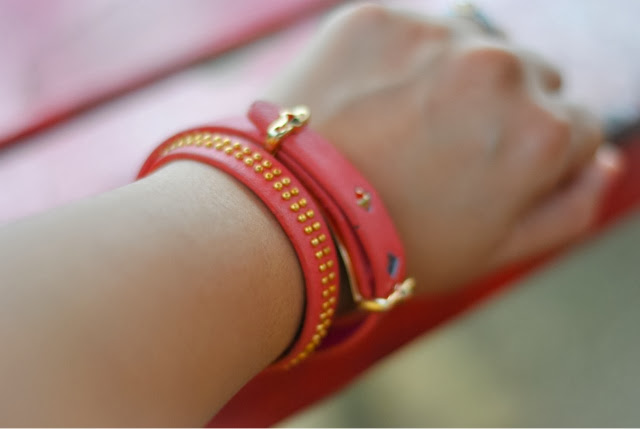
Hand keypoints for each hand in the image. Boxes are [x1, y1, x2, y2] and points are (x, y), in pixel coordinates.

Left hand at [266, 3, 622, 292]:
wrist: (288, 219)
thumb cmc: (396, 246)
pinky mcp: (379, 16)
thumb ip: (568, 207)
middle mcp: (503, 71)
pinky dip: (402, 59)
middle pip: (533, 79)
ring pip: (477, 45)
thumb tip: (605, 161)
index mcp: (543, 134)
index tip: (489, 176)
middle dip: (503, 112)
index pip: (576, 129)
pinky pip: (413, 30)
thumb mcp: (495, 251)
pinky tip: (372, 102)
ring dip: (458, 76)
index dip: (534, 158)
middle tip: (444, 152)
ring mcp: (438, 36)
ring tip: (407, 125)